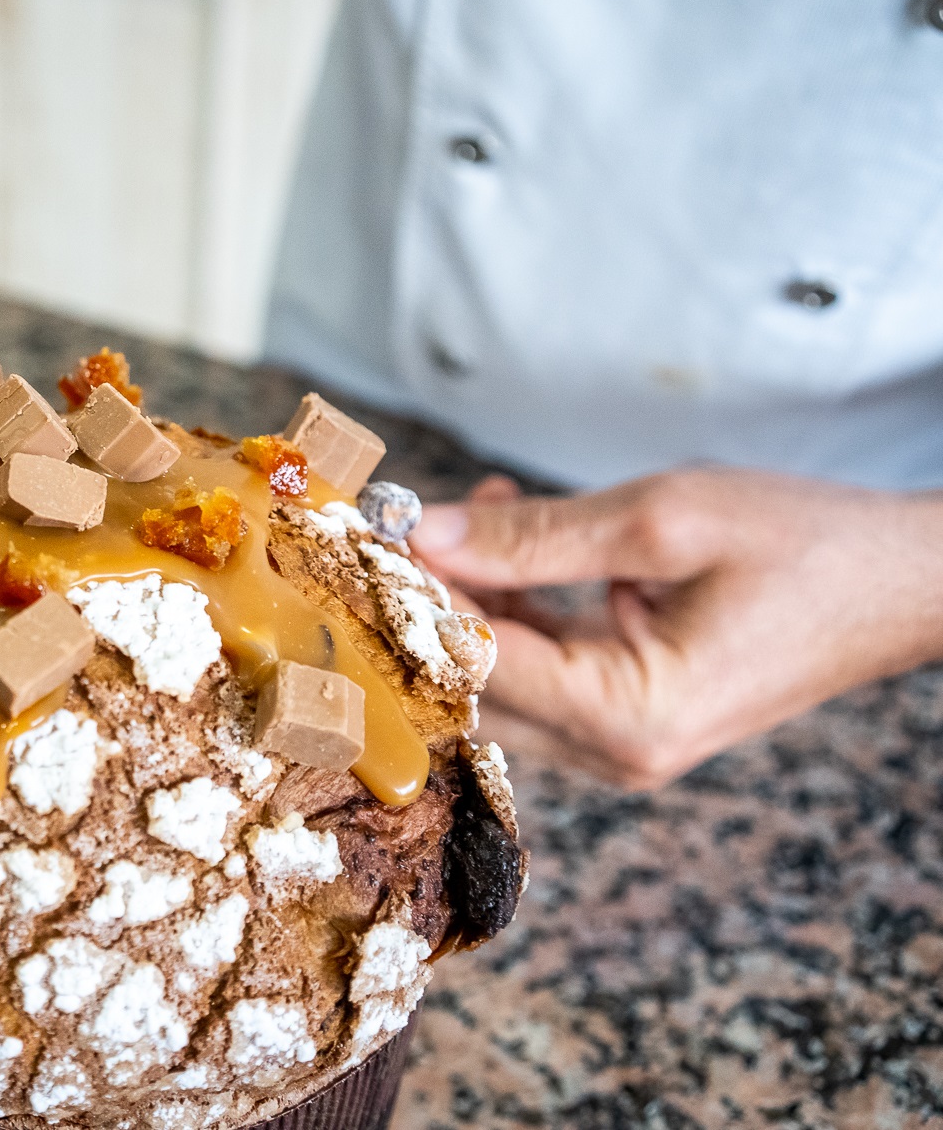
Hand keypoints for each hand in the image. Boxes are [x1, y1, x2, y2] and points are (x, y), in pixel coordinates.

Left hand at [409, 468, 942, 787]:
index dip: (412, 600)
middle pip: (473, 686)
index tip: (366, 538)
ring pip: (498, 677)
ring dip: (471, 595)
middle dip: (429, 602)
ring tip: (477, 505)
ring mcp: (621, 742)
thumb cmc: (805, 547)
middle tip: (401, 519)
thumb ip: (533, 537)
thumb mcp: (661, 520)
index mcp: (628, 717)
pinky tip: (514, 530)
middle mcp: (617, 750)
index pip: (476, 664)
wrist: (903, 581)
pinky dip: (514, 603)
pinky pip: (541, 666)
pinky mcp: (627, 715)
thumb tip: (426, 537)